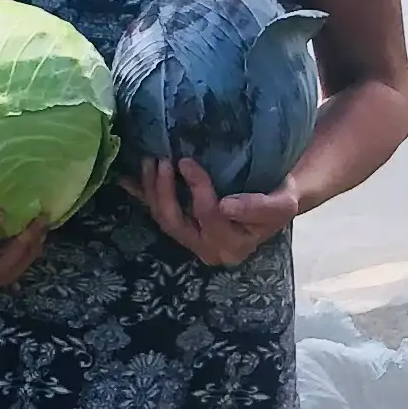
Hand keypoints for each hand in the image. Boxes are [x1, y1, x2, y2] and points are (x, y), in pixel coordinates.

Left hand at [135, 155, 295, 266]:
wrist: (274, 199)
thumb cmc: (280, 198)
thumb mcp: (282, 204)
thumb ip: (259, 208)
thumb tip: (226, 207)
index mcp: (232, 246)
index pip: (209, 217)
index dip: (196, 190)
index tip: (187, 162)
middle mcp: (207, 248)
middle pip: (175, 222)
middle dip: (164, 191)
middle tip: (162, 160)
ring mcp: (191, 238)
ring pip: (163, 218)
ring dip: (152, 189)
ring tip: (150, 160)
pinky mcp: (182, 226)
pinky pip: (156, 212)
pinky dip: (141, 195)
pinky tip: (125, 180)